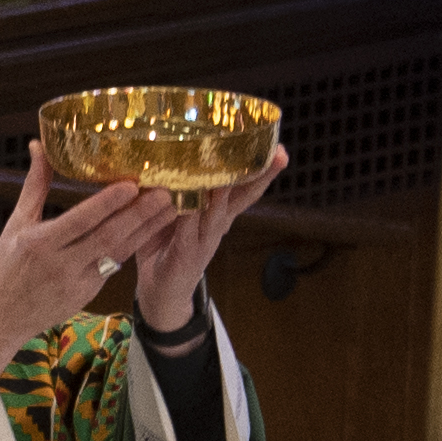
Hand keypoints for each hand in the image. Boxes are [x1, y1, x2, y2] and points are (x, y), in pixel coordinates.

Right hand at [0, 144, 183, 400]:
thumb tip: (39, 146)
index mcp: (40, 243)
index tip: (131, 185)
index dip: (107, 203)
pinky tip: (151, 229)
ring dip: (146, 230)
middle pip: (108, 236)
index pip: (81, 220)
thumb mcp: (15, 224)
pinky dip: (133, 245)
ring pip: (119, 252)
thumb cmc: (3, 268)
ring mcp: (77, 283)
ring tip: (169, 208)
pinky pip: (115, 266)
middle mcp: (61, 264)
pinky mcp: (87, 294)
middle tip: (165, 192)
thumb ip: (34, 185)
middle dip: (139, 214)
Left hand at [127, 144, 290, 338]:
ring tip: (233, 169)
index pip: (245, 185)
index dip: (261, 167)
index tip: (280, 148)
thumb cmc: (168, 244)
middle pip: (243, 195)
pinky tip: (192, 203)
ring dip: (226, 191)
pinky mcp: (186, 255)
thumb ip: (181, 187)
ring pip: (219, 212)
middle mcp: (219, 224)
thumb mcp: (178, 211)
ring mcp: (205, 240)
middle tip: (277, 154)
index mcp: (220, 211)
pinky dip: (190, 217)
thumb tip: (174, 151)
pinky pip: (189, 232)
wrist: (162, 292)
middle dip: (259, 174)